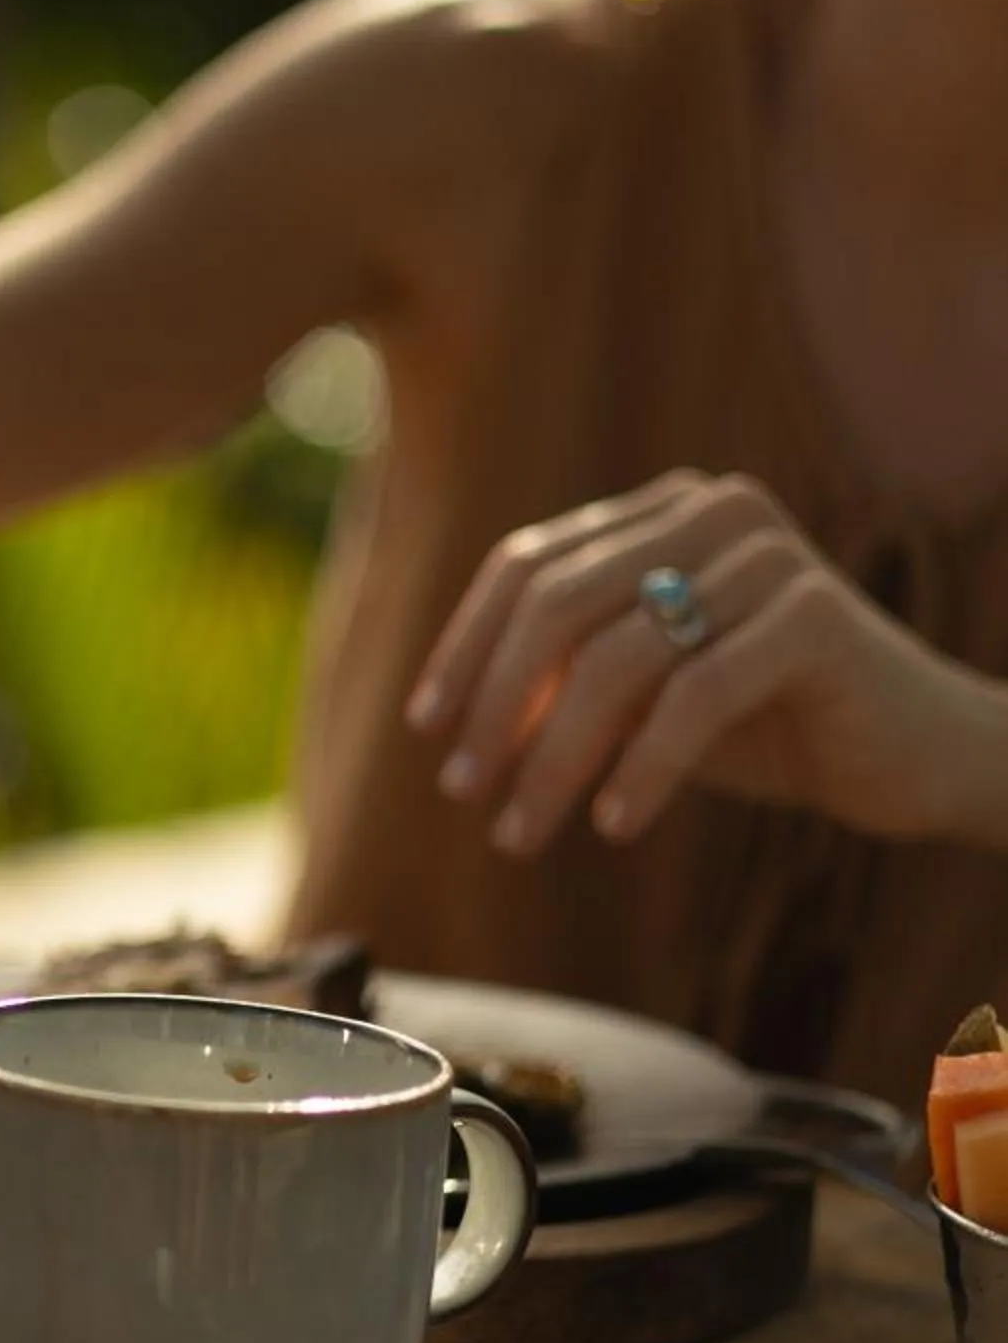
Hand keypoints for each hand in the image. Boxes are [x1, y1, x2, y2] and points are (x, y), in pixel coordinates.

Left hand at [405, 469, 1007, 852]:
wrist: (917, 755)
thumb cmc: (770, 725)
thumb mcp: (647, 700)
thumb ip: (566, 688)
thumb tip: (460, 725)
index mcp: (662, 511)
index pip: (528, 564)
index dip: (465, 647)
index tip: (425, 729)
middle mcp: (710, 511)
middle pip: (556, 605)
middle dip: (494, 707)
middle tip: (462, 791)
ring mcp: (765, 555)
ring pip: (615, 660)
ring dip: (553, 759)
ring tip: (523, 832)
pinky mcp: (813, 616)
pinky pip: (693, 698)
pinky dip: (641, 769)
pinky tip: (613, 825)